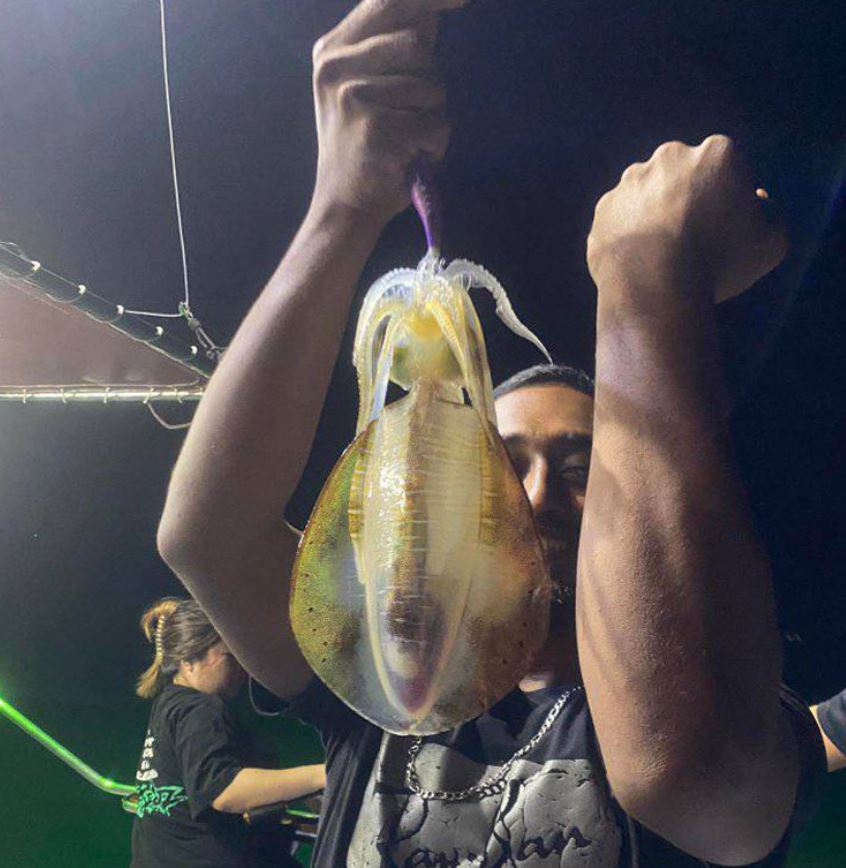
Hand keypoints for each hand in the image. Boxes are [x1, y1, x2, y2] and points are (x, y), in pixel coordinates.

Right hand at [310, 0, 467, 228]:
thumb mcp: (365, 87)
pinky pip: (436, 123)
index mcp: (332, 50)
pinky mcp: (376, 128)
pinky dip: (434, 146)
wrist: (345, 206)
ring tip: (405, 141)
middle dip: (427, 82)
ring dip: (432, 117)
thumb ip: (391, 46)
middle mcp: (335, 66)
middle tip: (406, 117)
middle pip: (417, 45)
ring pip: (432, 86)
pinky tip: (410, 158)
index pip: (385, 2)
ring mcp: (353, 96)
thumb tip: (431, 8)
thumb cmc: (365, 147)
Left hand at [587, 135, 787, 302]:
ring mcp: (629, 182)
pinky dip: (628, 235)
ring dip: (654, 215)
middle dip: (688, 199)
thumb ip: (770, 214)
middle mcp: (668, 157)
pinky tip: (638, 262)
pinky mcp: (602, 209)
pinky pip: (621, 220)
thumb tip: (754, 202)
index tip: (727, 226)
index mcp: (716, 153)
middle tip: (693, 239)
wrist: (654, 287)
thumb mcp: (771, 242)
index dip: (730, 197)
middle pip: (684, 176)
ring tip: (661, 255)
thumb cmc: (720, 261)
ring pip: (648, 195)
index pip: (728, 167)